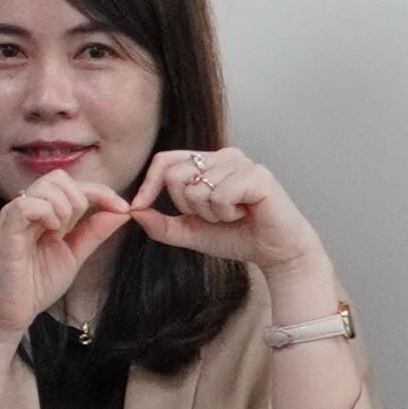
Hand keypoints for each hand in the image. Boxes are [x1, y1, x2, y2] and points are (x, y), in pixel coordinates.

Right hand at [0, 169, 135, 344]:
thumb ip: (94, 232)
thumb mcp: (75, 255)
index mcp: (44, 213)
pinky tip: (50, 233)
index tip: (123, 208)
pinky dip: (47, 213)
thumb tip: (121, 212)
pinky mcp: (6, 228)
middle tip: (74, 229)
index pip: (74, 184)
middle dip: (81, 199)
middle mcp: (28, 209)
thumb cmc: (36, 285)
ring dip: (64, 208)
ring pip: (47, 186)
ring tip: (58, 234)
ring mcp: (15, 216)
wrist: (13, 312)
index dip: (102, 191)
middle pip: (59, 178)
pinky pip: (28, 203)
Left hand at [123, 143, 330, 283]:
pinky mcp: (258, 175)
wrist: (275, 252)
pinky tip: (245, 214)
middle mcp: (224, 156)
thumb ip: (160, 223)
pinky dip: (226, 213)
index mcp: (208, 163)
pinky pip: (220, 195)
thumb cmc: (236, 237)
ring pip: (197, 189)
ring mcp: (242, 163)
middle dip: (187, 207)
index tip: (138, 206)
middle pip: (175, 175)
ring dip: (211, 214)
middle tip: (215, 215)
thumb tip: (133, 210)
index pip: (165, 160)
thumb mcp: (189, 232)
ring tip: (234, 215)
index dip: (148, 183)